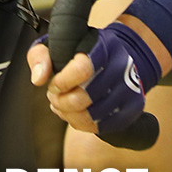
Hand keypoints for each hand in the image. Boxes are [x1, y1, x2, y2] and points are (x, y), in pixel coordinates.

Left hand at [28, 20, 161, 136]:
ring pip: (92, 116)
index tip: (53, 84)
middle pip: (84, 98)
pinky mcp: (133, 108)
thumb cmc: (82, 52)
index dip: (62, 82)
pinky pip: (103, 127)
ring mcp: (130, 88)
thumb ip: (41, 56)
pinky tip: (76, 114)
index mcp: (103, 46)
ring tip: (63, 105)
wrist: (117, 56)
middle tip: (54, 96)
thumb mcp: (59, 44)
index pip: (83, 69)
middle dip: (61, 101)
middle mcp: (121, 66)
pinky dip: (83, 125)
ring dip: (69, 115)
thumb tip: (38, 79)